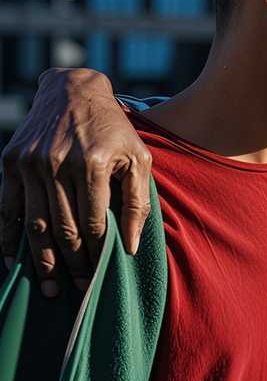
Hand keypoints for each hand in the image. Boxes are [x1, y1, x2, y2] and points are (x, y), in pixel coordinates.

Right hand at [0, 68, 151, 295]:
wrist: (74, 90)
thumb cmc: (114, 129)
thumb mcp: (139, 158)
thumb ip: (139, 201)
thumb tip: (131, 245)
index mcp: (96, 164)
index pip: (94, 222)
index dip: (96, 253)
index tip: (98, 277)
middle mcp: (60, 164)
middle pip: (62, 229)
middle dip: (70, 265)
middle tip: (77, 290)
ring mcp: (31, 163)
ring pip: (34, 224)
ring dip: (40, 261)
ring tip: (48, 288)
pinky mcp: (10, 161)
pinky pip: (6, 208)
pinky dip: (8, 237)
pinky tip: (13, 261)